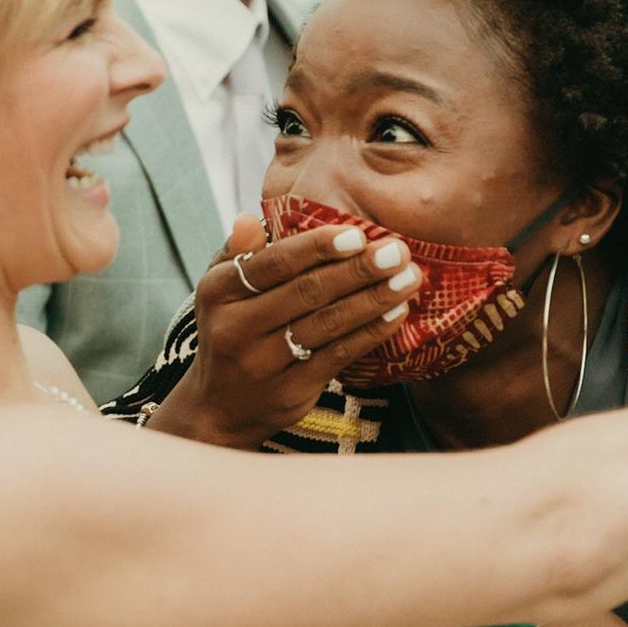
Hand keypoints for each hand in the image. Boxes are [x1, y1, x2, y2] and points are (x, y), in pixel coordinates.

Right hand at [144, 214, 421, 447]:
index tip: (357, 235)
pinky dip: (370, 333)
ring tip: (409, 278)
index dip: (317, 248)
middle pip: (306, 292)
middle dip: (358, 270)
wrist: (219, 407)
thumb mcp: (220, 289)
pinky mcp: (291, 391)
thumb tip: (250, 219)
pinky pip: (338, 356)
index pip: (274, 263)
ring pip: (327, 324)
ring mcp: (263, 363)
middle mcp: (236, 327)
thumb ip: (238, 253)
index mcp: (218, 291)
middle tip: (398, 251)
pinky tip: (397, 314)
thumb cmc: (229, 329)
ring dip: (373, 299)